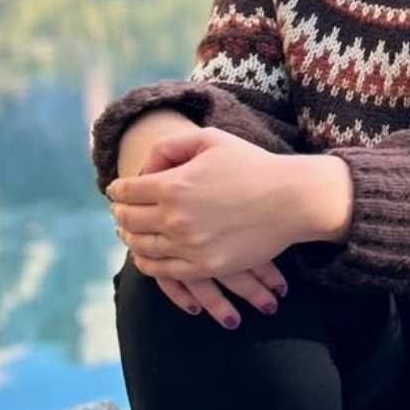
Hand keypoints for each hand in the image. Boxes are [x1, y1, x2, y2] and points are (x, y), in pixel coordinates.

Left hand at [108, 127, 350, 287]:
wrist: (291, 199)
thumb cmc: (252, 165)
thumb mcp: (210, 139)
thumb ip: (170, 146)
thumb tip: (144, 170)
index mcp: (173, 185)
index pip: (125, 191)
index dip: (118, 189)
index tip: (119, 190)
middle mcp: (175, 218)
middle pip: (127, 220)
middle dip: (120, 212)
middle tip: (121, 210)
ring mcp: (189, 246)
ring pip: (140, 246)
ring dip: (130, 237)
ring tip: (130, 231)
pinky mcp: (204, 267)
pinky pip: (161, 270)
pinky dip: (146, 262)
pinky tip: (146, 254)